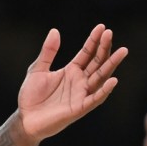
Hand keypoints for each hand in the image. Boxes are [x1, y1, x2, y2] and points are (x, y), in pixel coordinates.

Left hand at [17, 24, 127, 140]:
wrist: (25, 118)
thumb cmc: (31, 95)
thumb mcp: (38, 69)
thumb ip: (48, 52)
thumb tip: (55, 31)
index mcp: (71, 71)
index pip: (87, 53)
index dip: (94, 41)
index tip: (102, 27)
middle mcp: (80, 81)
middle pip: (97, 62)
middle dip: (104, 48)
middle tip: (110, 33)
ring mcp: (81, 94)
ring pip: (100, 78)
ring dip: (111, 65)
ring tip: (121, 51)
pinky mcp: (79, 108)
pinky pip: (94, 99)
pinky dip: (104, 90)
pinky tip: (113, 80)